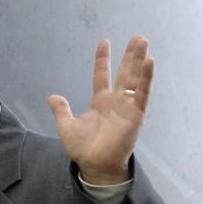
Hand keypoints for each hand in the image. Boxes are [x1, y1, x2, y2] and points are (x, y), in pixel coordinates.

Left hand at [47, 36, 152, 184]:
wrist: (95, 165)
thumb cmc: (83, 149)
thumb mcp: (67, 126)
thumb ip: (62, 110)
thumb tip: (52, 96)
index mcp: (101, 102)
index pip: (102, 75)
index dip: (103, 59)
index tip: (104, 42)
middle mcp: (116, 101)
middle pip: (124, 73)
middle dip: (131, 56)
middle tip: (138, 38)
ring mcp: (128, 107)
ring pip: (135, 79)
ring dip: (140, 61)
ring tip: (144, 42)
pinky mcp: (137, 114)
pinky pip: (143, 93)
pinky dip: (147, 78)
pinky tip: (150, 62)